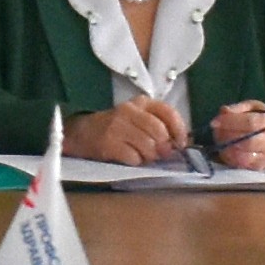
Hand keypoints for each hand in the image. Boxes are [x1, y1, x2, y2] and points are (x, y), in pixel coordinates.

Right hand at [73, 97, 189, 166]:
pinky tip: (130, 159)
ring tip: (143, 157)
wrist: (83, 132)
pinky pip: (133, 157)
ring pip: (148, 145)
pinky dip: (136, 162)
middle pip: (159, 131)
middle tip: (160, 155)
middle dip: (164, 148)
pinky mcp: (108, 142)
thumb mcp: (138, 118)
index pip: (168, 112)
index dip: (179, 130)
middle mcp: (129, 110)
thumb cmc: (117, 127)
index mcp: (141, 102)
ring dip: (150, 156)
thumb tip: (179, 143)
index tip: (181, 143)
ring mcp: (117, 126)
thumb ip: (159, 125)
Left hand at [209, 101, 264, 170]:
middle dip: (227, 136)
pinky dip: (228, 157)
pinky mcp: (257, 167)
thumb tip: (224, 111)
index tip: (214, 122)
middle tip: (216, 131)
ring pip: (242, 157)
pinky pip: (239, 165)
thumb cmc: (259, 119)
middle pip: (248, 142)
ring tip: (219, 139)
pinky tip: (224, 147)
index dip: (231, 122)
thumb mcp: (252, 107)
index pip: (251, 123)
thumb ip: (238, 108)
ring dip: (226, 148)